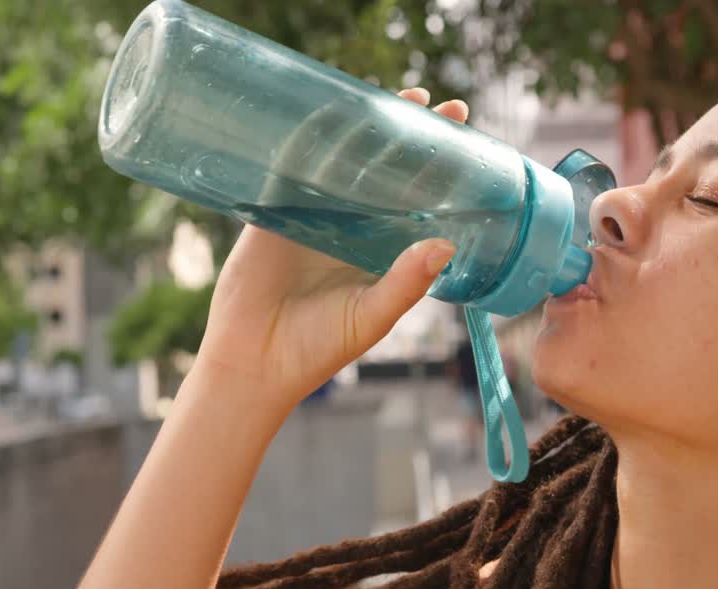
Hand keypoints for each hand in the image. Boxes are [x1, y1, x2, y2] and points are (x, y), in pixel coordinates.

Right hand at [194, 88, 470, 409]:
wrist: (254, 362)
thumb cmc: (318, 348)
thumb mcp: (372, 316)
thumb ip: (406, 282)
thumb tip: (447, 244)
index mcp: (380, 249)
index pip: (417, 197)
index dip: (439, 166)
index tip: (463, 135)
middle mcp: (350, 227)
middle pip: (383, 168)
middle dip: (405, 134)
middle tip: (432, 103)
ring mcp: (311, 215)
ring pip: (340, 162)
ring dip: (361, 128)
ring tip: (389, 97)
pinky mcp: (272, 212)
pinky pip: (291, 168)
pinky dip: (306, 140)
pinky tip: (325, 112)